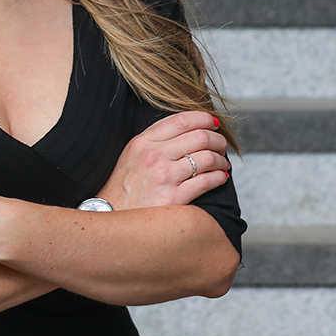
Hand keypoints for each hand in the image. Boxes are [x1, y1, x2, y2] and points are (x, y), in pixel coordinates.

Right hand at [97, 111, 229, 209]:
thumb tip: (189, 130)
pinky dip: (219, 177)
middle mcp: (154, 156)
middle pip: (200, 137)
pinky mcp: (174, 198)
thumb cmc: (124, 187)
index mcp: (143, 142)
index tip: (212, 124)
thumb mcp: (132, 154)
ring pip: (207, 158)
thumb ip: (156, 139)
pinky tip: (220, 178)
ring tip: (222, 164)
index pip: (181, 120)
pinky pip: (207, 181)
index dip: (203, 119)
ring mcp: (164, 177)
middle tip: (221, 146)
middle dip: (218, 140)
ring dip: (221, 160)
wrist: (113, 217)